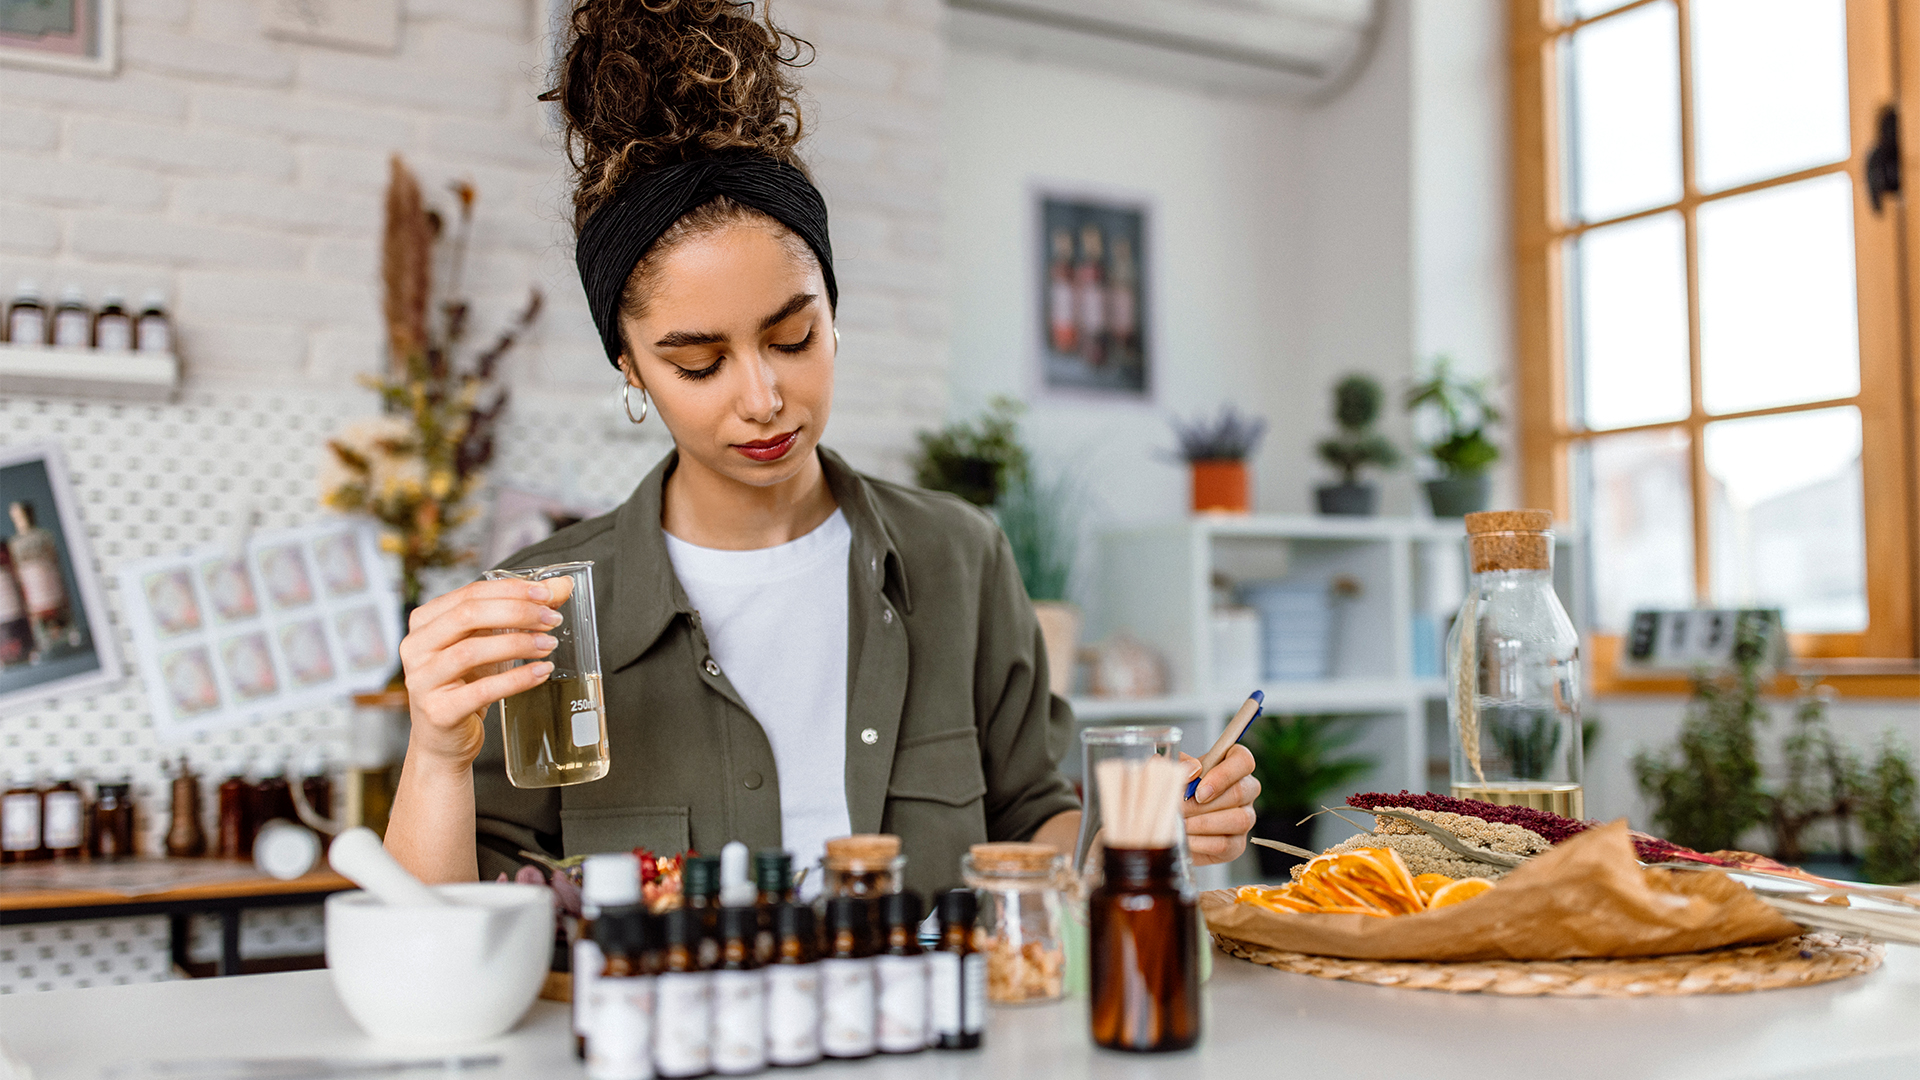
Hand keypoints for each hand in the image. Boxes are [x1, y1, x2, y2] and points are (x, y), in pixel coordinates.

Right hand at [397, 576, 573, 773]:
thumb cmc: (466, 684)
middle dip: (517, 612)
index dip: (511, 589)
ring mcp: (423, 680)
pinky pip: (483, 690)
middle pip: (468, 615)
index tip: (547, 593)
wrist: (444, 741)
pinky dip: (517, 679)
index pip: (470, 593)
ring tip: (549, 644)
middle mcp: (416, 647)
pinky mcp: (439, 711)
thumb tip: (561, 586)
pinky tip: (541, 672)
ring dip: (518, 644)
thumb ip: (522, 612)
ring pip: (472, 651)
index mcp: (425, 622)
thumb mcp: (491, 643)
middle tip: (551, 619)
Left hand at [1179, 745, 1258, 865]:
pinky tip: (1186, 839)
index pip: (1243, 761)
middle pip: (1241, 792)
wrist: (1165, 819)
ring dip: (1204, 823)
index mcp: (1233, 764)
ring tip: (1181, 824)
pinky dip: (1202, 843)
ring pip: (1239, 820)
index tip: (1198, 790)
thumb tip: (1193, 770)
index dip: (1223, 774)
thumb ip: (1180, 763)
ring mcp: (1245, 818)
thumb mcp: (1171, 769)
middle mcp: (1245, 790)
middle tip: (1181, 809)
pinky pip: (1227, 845)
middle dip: (1205, 804)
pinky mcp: (1236, 844)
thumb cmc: (1173, 788)